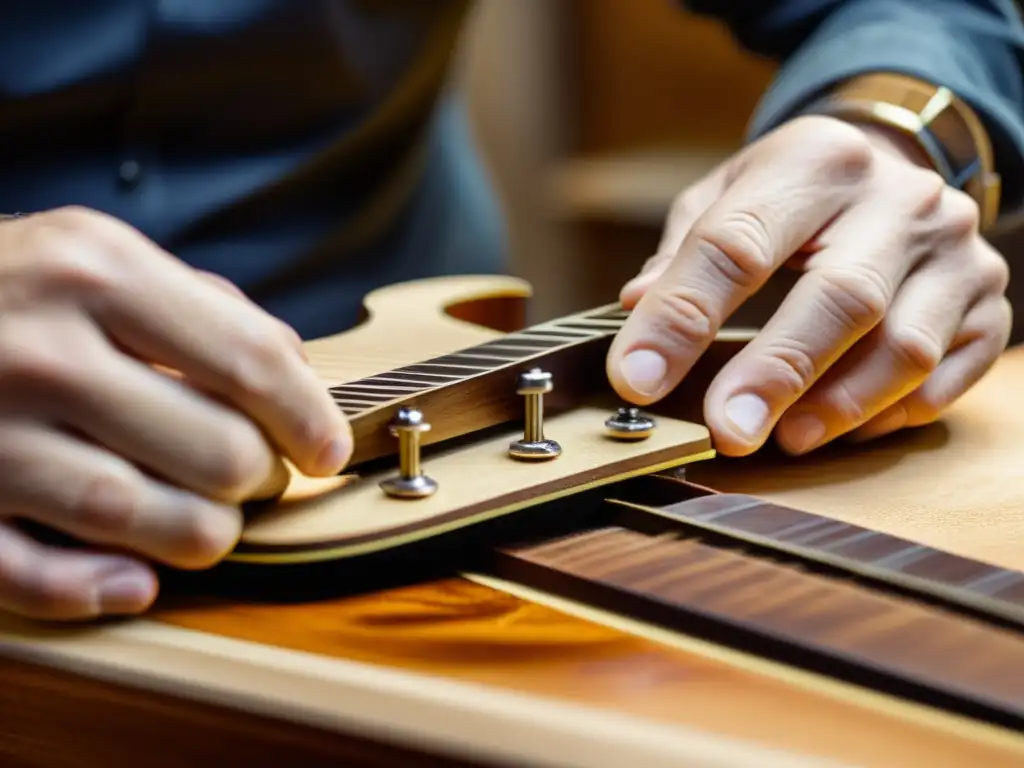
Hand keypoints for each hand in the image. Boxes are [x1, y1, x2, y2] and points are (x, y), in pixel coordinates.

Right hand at [0, 207, 351, 619]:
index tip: (329, 450)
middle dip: (258, 479)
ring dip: (202, 536)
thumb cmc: (5, 287)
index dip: (310, 418)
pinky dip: (97, 590)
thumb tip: (297, 371)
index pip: (250, 362)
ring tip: (206, 521)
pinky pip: (32, 574)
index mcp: (94, 272)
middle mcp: (40, 350)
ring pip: (144, 519)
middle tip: (253, 476)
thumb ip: (200, 305)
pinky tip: (134, 580)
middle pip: (216, 452)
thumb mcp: (95, 256)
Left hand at [607, 116, 1010, 456]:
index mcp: (814, 161)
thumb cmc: (792, 194)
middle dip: (776, 373)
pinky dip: (892, 413)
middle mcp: (899, 198)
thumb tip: (635, 308)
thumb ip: (683, 253)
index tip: (636, 377)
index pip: (737, 244)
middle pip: (841, 298)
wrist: (892, 163)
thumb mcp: (728, 194)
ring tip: (784, 437)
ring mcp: (954, 250)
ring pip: (906, 346)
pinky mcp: (987, 298)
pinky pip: (949, 375)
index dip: (681, 317)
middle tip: (725, 430)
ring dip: (840, 405)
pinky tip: (842, 426)